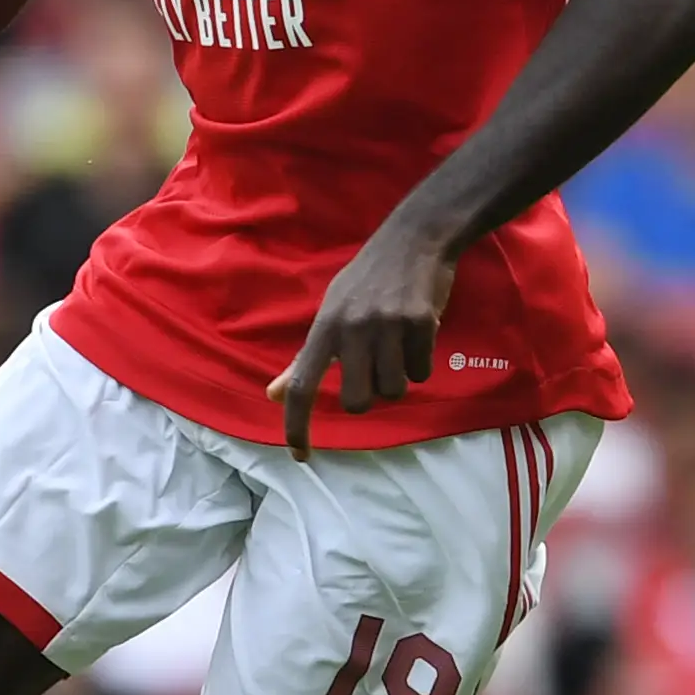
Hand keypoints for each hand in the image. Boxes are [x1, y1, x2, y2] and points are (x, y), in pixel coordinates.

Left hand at [267, 217, 459, 459]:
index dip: (298, 425)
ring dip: (399, 378)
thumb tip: (273, 395)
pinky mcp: (421, 323)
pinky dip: (421, 362)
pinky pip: (421, 372)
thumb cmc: (367, 280)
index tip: (301, 456)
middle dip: (369, 395)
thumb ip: (305, 359)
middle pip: (357, 402)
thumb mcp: (331, 313)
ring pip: (393, 390)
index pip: (301, 385)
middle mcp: (352, 329)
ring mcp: (387, 326)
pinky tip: (417, 335)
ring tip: (398, 346)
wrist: (415, 238)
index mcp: (324, 328)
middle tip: (376, 369)